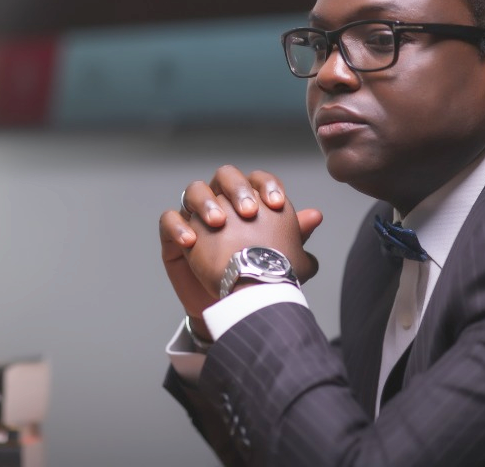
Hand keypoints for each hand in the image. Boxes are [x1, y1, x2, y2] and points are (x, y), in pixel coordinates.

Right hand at [158, 166, 322, 320]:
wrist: (236, 309)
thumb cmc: (260, 276)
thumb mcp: (283, 258)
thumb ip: (295, 234)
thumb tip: (316, 215)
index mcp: (249, 201)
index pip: (256, 179)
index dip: (266, 185)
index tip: (277, 204)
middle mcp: (222, 203)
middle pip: (224, 176)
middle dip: (236, 188)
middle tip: (248, 212)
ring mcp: (196, 217)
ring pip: (193, 191)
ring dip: (206, 202)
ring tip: (218, 223)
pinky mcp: (174, 237)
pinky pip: (168, 220)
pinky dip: (177, 227)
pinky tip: (190, 242)